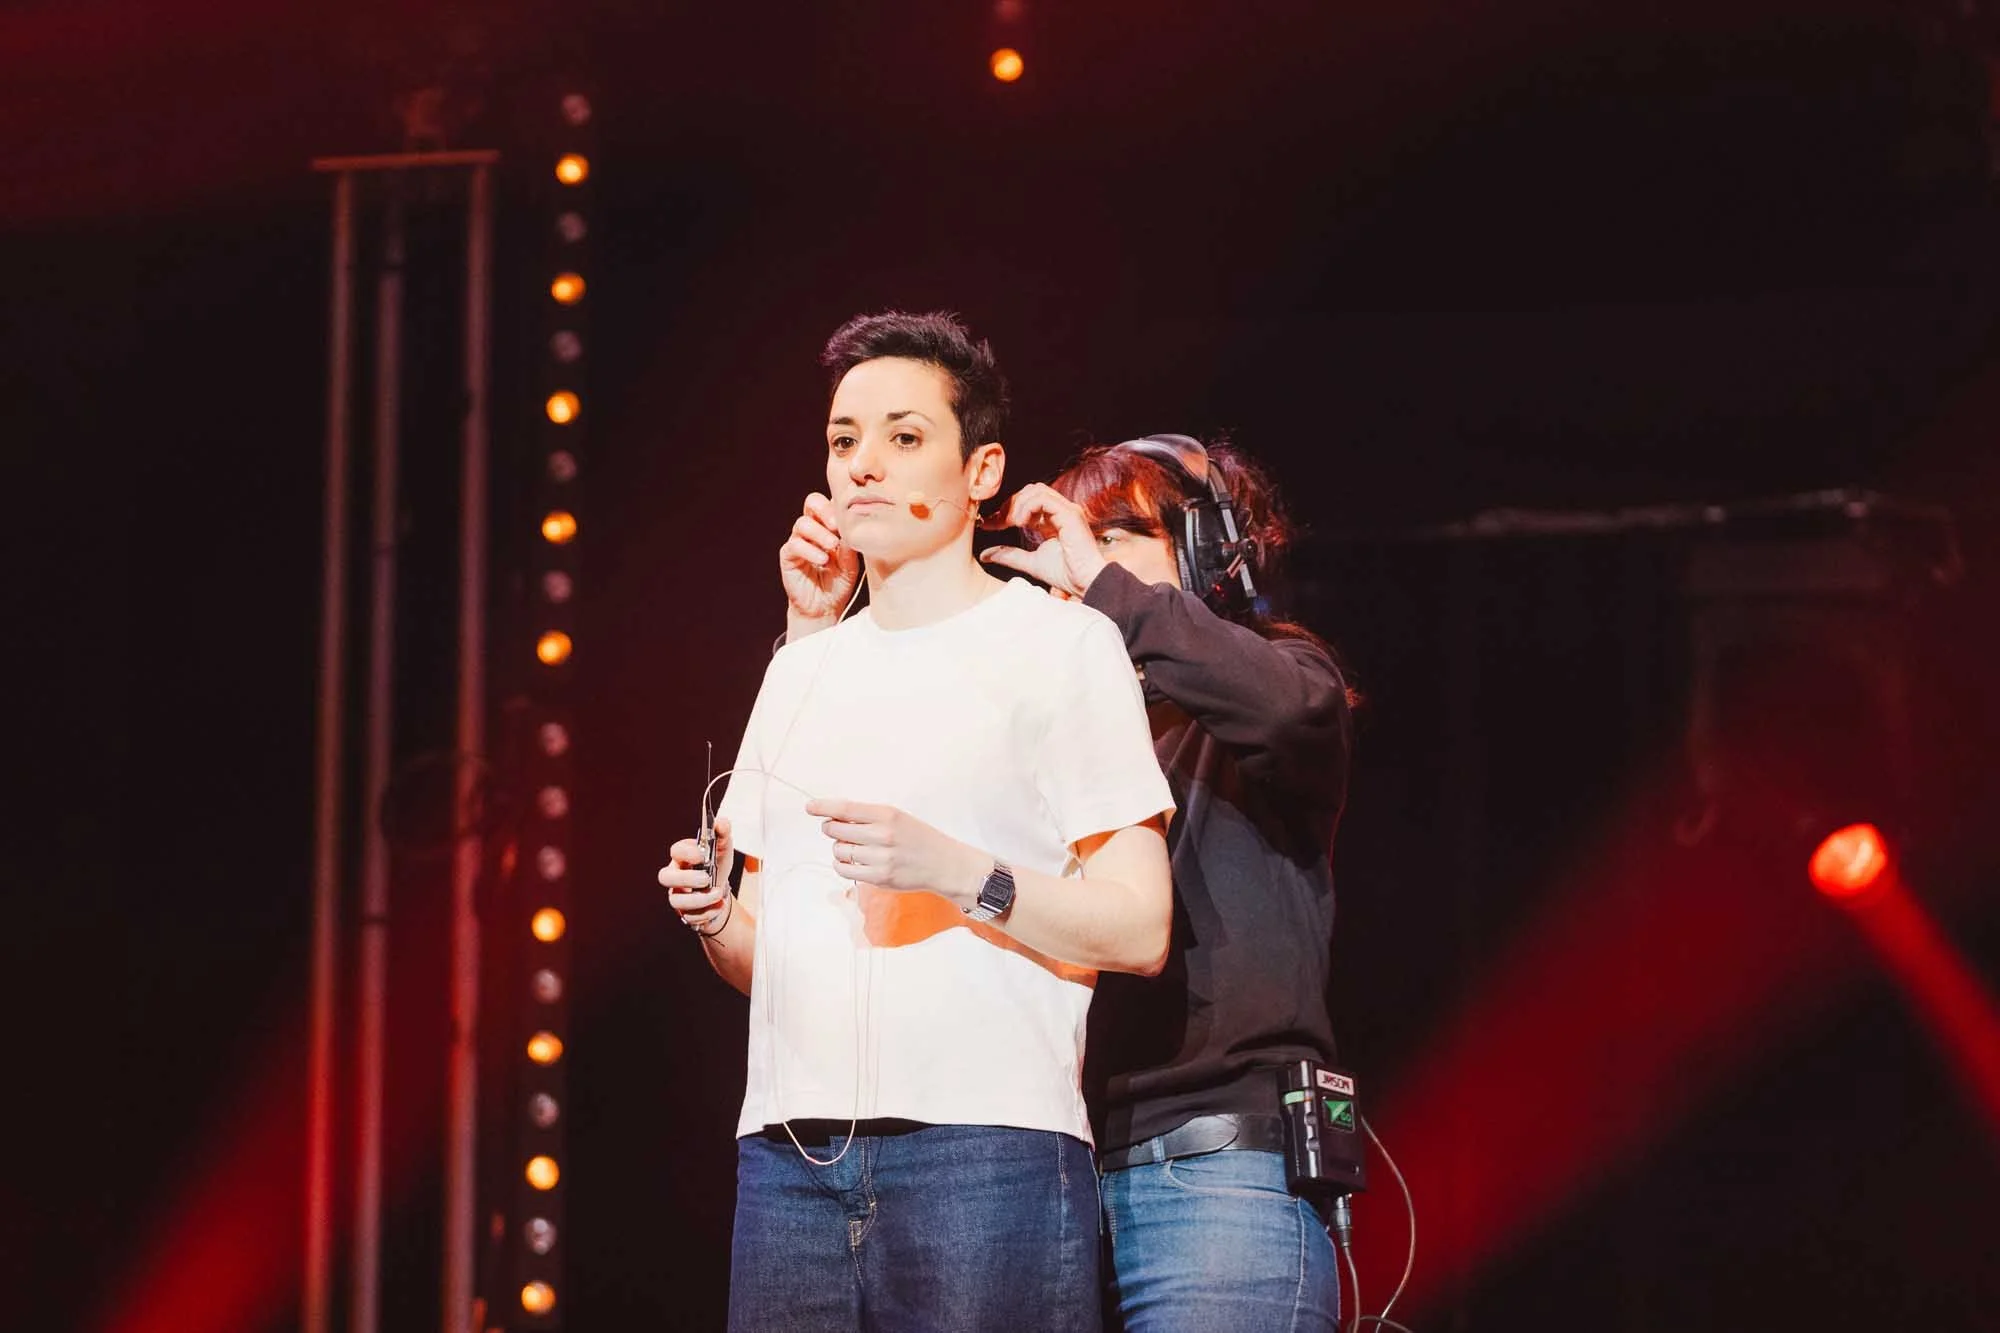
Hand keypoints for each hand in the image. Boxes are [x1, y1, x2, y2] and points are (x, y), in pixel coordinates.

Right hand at [658, 815, 734, 934]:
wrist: (721, 891)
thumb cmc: (717, 866)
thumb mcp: (723, 849)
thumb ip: (723, 833)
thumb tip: (721, 822)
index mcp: (682, 857)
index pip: (675, 851)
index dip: (686, 853)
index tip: (702, 855)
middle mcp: (675, 876)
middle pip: (665, 877)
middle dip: (686, 879)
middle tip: (706, 878)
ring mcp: (678, 895)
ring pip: (676, 900)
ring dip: (699, 899)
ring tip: (718, 893)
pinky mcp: (684, 912)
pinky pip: (690, 916)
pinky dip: (707, 912)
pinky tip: (718, 906)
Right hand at [780, 492, 861, 626]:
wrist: (823, 608)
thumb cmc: (838, 584)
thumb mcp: (850, 565)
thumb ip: (850, 547)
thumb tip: (852, 531)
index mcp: (829, 526)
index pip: (831, 503)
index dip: (839, 505)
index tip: (851, 518)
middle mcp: (812, 529)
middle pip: (812, 502)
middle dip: (825, 509)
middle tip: (837, 525)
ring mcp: (799, 541)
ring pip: (802, 523)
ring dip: (819, 533)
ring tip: (832, 546)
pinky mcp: (788, 556)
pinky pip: (795, 545)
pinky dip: (810, 550)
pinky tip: (822, 560)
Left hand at [805, 798, 989, 906]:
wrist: (944, 864)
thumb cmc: (919, 839)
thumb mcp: (898, 818)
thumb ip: (868, 817)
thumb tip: (834, 817)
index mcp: (887, 814)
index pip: (846, 809)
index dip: (823, 807)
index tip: (810, 807)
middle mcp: (883, 835)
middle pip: (836, 829)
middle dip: (831, 828)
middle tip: (837, 829)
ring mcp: (881, 858)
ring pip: (839, 851)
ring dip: (839, 848)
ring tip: (853, 848)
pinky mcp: (879, 878)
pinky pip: (845, 870)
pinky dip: (842, 865)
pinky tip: (851, 861)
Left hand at [978, 482, 1106, 599]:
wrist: (1086, 583)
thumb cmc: (1066, 574)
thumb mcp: (1030, 562)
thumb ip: (1009, 556)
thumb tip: (984, 555)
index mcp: (1053, 519)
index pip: (1027, 502)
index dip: (1006, 510)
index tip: (990, 524)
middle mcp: (1061, 511)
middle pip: (1030, 491)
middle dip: (1010, 504)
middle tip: (998, 523)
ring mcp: (1067, 510)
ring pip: (1036, 490)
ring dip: (1018, 504)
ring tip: (1011, 523)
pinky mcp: (1070, 514)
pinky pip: (1044, 499)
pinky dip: (1028, 507)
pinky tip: (1020, 523)